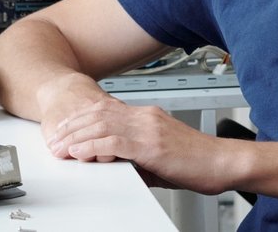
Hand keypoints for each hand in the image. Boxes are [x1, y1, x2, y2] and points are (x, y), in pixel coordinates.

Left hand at [45, 97, 236, 193]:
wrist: (222, 162)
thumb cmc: (198, 161)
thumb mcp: (161, 156)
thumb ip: (137, 157)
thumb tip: (118, 167)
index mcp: (148, 117)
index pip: (106, 110)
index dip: (81, 119)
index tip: (65, 129)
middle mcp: (146, 117)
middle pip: (99, 114)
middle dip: (72, 127)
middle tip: (54, 138)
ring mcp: (149, 129)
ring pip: (102, 125)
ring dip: (76, 136)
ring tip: (60, 147)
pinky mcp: (152, 146)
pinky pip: (115, 142)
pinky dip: (93, 146)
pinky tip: (79, 152)